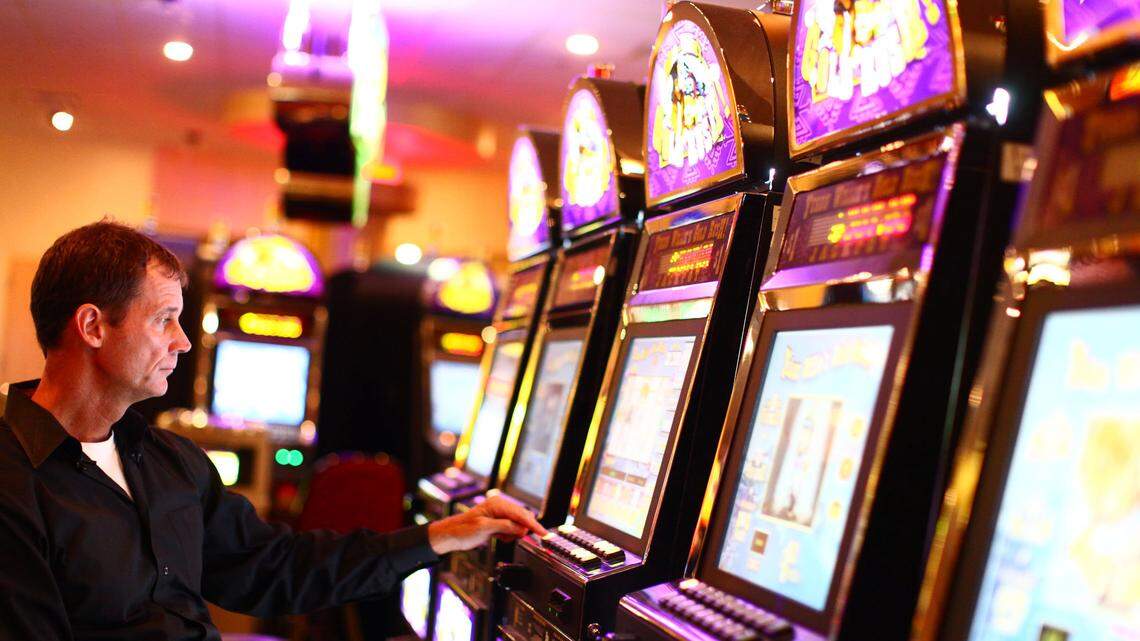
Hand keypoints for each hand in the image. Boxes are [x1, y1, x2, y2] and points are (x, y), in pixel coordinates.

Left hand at [427, 494, 547, 554]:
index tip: (543, 534)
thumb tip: (521, 528)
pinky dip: (508, 535)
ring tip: (500, 537)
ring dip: (513, 534)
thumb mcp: (485, 528)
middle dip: (521, 530)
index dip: (533, 525)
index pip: (521, 514)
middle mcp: (500, 506)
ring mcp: (499, 514)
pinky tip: (498, 537)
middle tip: (511, 538)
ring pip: (517, 525)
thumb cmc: (462, 530)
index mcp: (497, 504)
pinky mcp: (497, 522)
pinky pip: (511, 528)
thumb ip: (505, 526)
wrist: (450, 535)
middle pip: (522, 518)